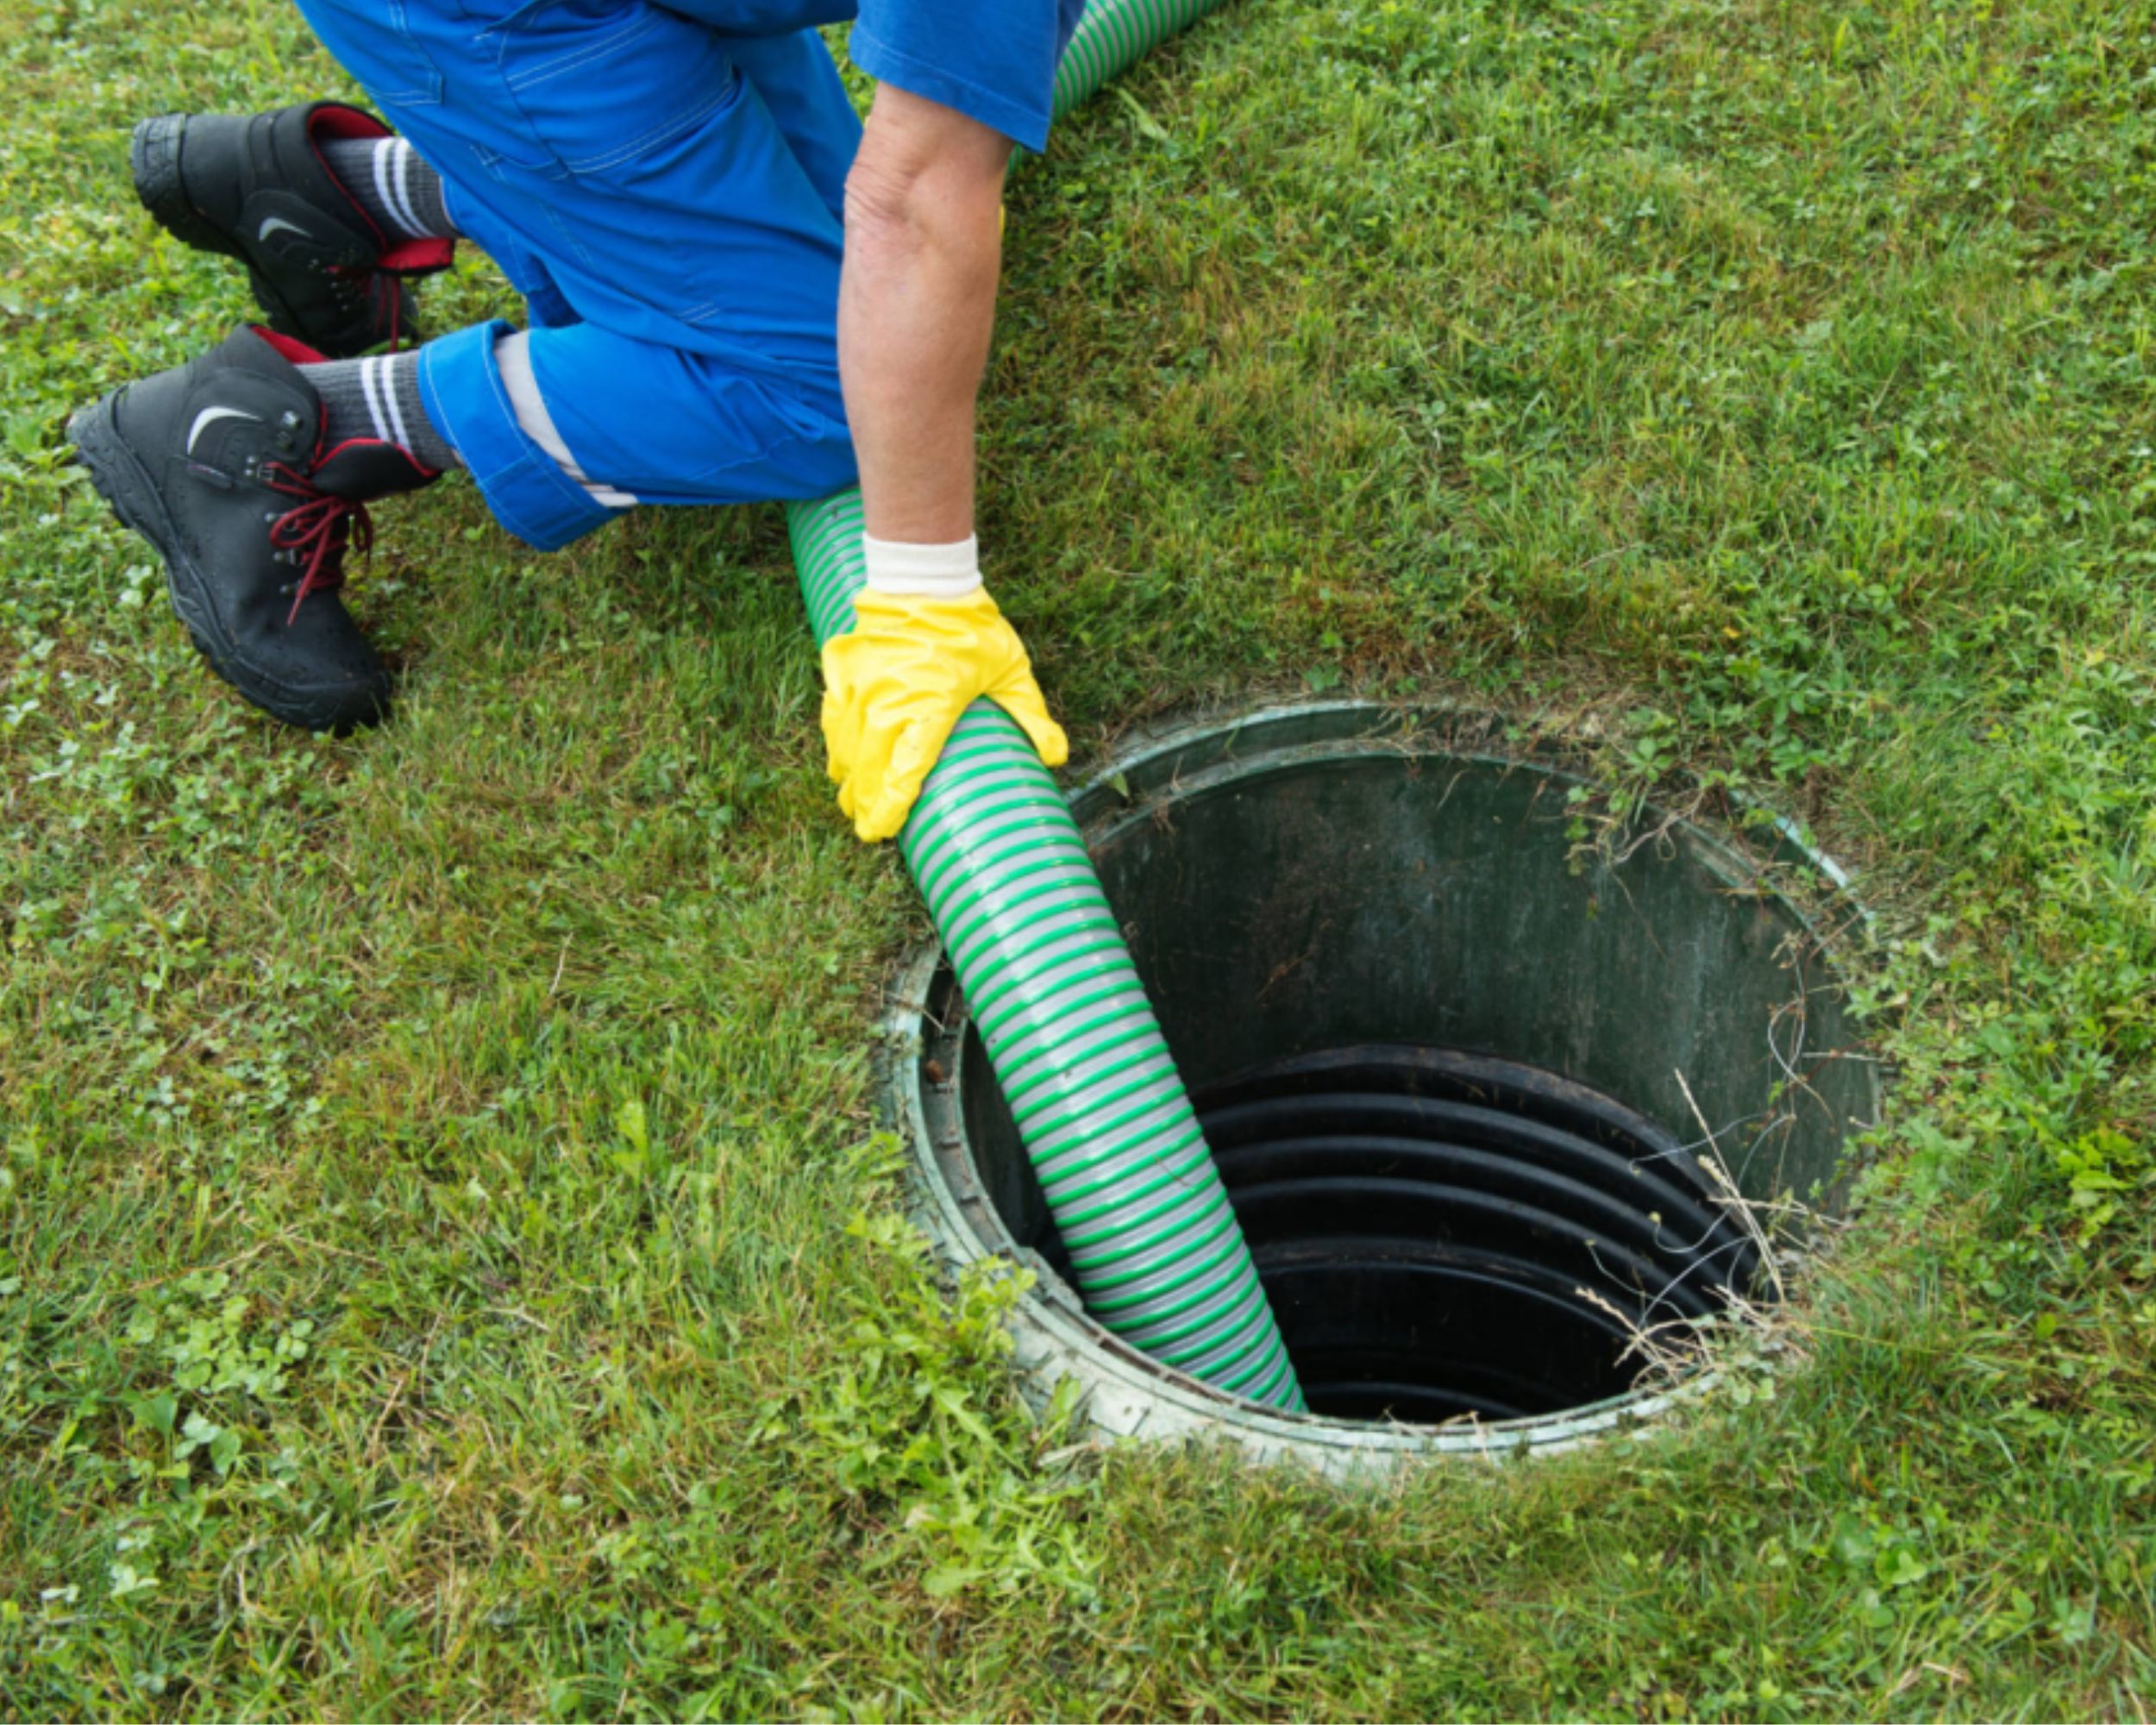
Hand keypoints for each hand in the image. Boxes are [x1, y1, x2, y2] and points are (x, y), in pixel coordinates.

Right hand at [820, 588, 1067, 841]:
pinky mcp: (843, 668)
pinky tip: (839, 756)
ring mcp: (860, 684)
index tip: (881, 831)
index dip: (890, 806)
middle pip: (867, 765)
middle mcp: (887, 701)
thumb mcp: (1010, 670)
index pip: (904, 771)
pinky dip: (835, 739)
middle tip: (864, 827)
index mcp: (929, 707)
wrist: (926, 576)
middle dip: (863, 801)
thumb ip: (1030, 715)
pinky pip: (833, 713)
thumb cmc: (970, 626)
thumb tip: (1056, 757)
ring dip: (846, 775)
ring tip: (849, 800)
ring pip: (844, 743)